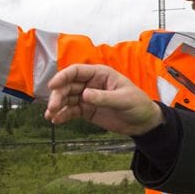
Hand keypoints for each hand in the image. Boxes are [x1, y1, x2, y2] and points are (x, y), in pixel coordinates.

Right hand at [45, 64, 162, 135]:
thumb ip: (104, 97)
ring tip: (51, 115)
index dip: (62, 76)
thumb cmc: (138, 104)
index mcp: (100, 74)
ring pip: (67, 98)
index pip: (76, 71)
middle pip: (68, 86)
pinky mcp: (87, 110)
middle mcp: (91, 83)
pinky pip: (71, 111)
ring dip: (57, 106)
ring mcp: (88, 97)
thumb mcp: (123, 100)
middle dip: (58, 95)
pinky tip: (56, 120)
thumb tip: (85, 95)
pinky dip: (63, 115)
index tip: (52, 86)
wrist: (143, 122)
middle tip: (52, 107)